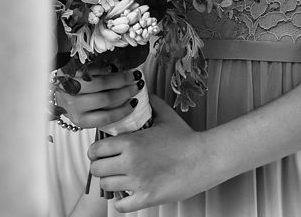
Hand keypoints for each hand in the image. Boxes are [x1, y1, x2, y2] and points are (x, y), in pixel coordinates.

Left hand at [56, 66, 144, 129]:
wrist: (51, 90)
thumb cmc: (75, 103)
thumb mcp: (86, 114)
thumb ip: (102, 111)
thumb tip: (129, 102)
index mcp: (81, 120)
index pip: (106, 117)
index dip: (124, 110)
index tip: (135, 102)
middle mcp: (75, 106)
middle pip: (107, 98)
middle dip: (126, 91)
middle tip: (138, 85)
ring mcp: (72, 88)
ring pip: (102, 83)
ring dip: (121, 79)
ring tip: (133, 75)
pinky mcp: (71, 73)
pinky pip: (94, 70)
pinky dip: (107, 69)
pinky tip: (116, 68)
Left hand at [88, 96, 223, 210]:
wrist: (204, 158)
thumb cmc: (186, 139)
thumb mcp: (166, 116)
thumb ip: (151, 104)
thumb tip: (143, 94)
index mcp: (131, 142)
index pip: (95, 149)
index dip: (96, 152)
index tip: (101, 153)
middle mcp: (130, 162)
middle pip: (96, 169)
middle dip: (101, 167)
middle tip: (109, 166)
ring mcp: (137, 182)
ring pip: (107, 186)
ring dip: (112, 183)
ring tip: (121, 179)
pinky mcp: (147, 198)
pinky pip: (120, 206)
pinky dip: (121, 202)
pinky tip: (129, 194)